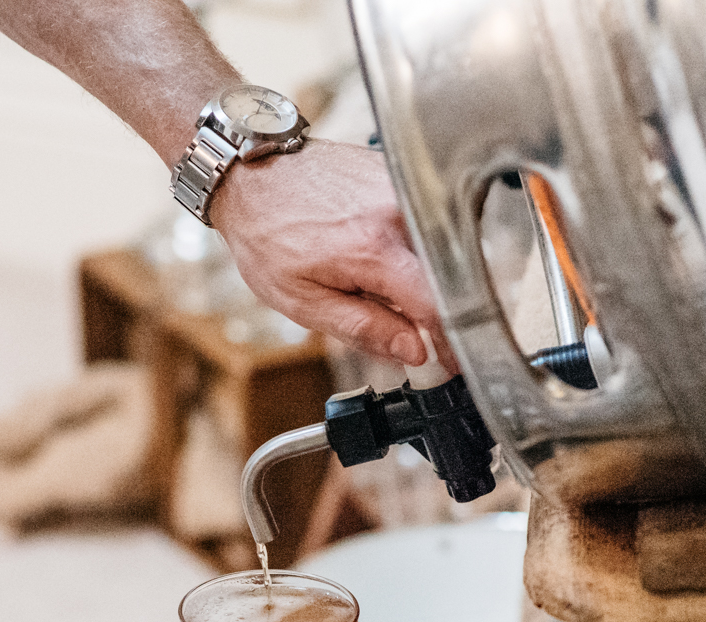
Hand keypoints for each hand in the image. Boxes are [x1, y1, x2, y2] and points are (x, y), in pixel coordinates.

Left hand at [210, 140, 456, 370]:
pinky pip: (425, 222)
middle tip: (402, 324)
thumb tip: (413, 350)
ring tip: (376, 279)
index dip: (450, 340)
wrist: (251, 177)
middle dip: (431, 308)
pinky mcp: (401, 174)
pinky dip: (411, 247)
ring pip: (439, 250)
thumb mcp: (304, 301)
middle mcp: (398, 211)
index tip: (453, 362)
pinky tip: (376, 248)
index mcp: (373, 249)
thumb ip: (364, 327)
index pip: (438, 306)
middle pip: (446, 277)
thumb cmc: (267, 237)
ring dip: (419, 276)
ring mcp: (403, 187)